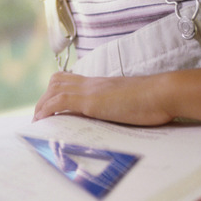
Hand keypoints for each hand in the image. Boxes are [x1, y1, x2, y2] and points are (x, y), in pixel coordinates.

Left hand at [33, 72, 173, 125]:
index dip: (58, 89)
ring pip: (55, 89)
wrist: (162, 93)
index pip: (72, 79)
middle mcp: (93, 83)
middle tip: (40, 116)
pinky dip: (47, 109)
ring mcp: (90, 90)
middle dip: (45, 97)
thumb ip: (120, 105)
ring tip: (37, 122)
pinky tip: (42, 120)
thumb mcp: (131, 102)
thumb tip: (119, 116)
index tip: (51, 105)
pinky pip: (60, 100)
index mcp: (102, 83)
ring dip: (42, 104)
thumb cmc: (154, 101)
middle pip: (58, 81)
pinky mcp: (90, 100)